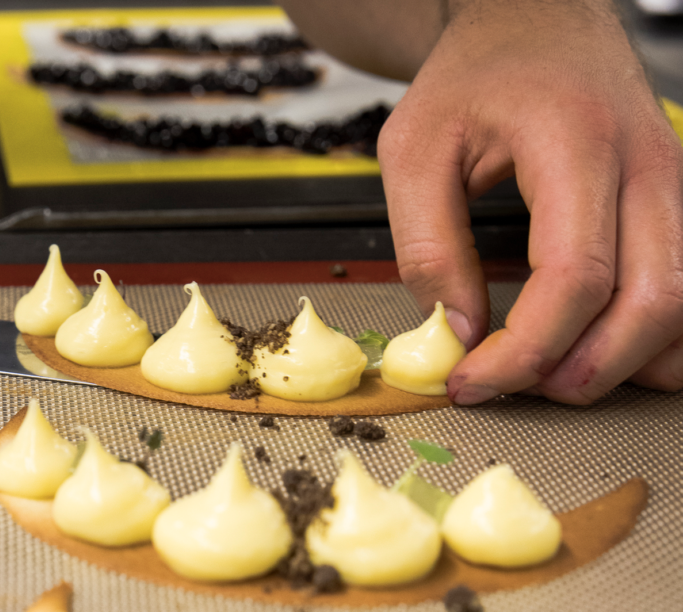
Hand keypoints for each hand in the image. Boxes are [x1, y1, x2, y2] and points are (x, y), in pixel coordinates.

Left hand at [377, 0, 682, 403]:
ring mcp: (674, 182)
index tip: (474, 378)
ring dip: (626, 362)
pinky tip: (605, 351)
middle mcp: (646, 165)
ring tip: (553, 375)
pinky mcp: (677, 201)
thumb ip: (429, 244)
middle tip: (514, 388)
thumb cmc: (475, 76)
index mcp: (575, 144)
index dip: (525, 349)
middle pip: (651, 302)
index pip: (575, 276)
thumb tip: (456, 331)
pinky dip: (658, 338)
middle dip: (582, 370)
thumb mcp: (414, 150)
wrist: (534, 22)